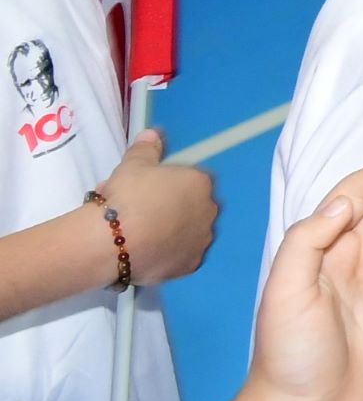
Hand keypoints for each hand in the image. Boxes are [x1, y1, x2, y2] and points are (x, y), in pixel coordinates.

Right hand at [96, 131, 218, 286]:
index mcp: (201, 183)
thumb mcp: (133, 165)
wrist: (115, 241)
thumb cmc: (128, 196)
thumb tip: (152, 134)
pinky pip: (179, 255)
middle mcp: (209, 210)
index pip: (190, 180)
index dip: (163, 185)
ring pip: (185, 231)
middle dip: (164, 206)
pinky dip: (164, 252)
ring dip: (165, 229)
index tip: (141, 190)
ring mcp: (202, 240)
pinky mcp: (190, 265)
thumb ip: (146, 149)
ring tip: (132, 233)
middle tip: (133, 210)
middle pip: (188, 206)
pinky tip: (143, 251)